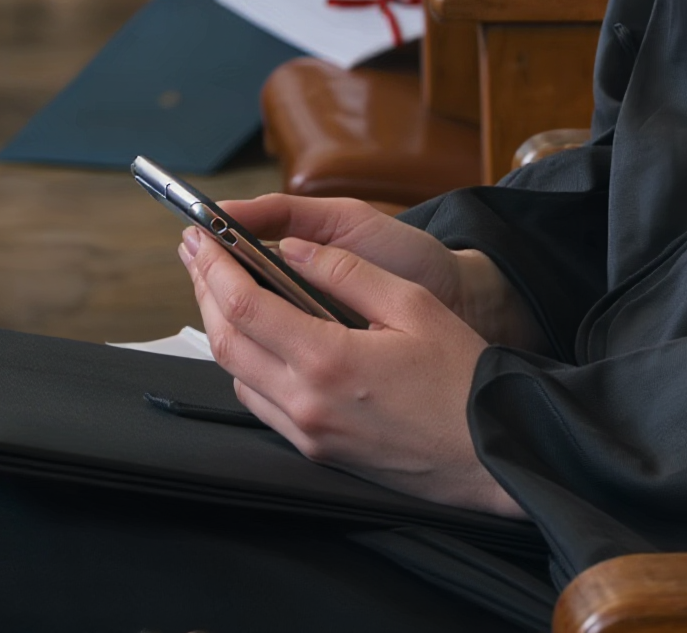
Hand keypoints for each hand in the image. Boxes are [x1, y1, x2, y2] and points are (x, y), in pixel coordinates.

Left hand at [181, 218, 521, 514]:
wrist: (489, 449)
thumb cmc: (460, 376)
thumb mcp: (412, 303)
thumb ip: (346, 272)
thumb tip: (294, 247)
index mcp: (328, 360)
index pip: (244, 306)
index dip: (214, 266)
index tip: (201, 236)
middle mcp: (305, 403)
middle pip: (225, 342)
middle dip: (204, 290)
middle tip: (196, 252)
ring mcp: (307, 433)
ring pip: (235, 376)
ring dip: (220, 328)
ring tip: (221, 285)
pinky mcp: (316, 450)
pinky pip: (260, 403)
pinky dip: (244, 364)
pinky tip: (257, 338)